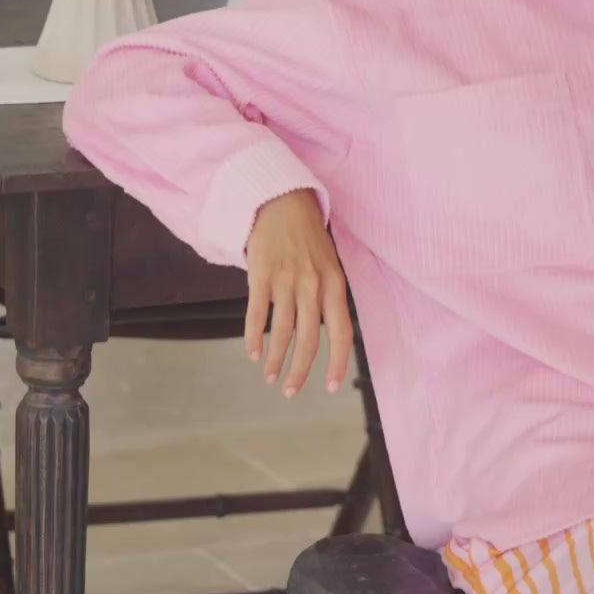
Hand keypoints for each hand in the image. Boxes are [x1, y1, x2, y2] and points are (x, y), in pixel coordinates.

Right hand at [244, 188, 353, 396]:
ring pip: (282, 331)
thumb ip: (329, 298)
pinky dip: (254, 337)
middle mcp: (313, 285)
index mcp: (335, 285)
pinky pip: (257, 313)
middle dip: (299, 371)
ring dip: (274, 360)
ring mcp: (286, 279)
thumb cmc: (308, 239)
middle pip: (309, 339)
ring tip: (269, 377)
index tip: (330, 388)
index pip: (341, 333)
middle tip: (290, 391)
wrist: (282, 202)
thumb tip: (328, 336)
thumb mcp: (329, 266)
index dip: (337, 363)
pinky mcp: (261, 273)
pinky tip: (252, 353)